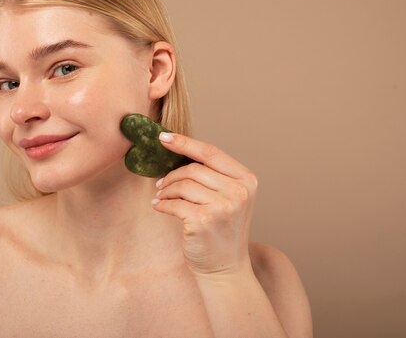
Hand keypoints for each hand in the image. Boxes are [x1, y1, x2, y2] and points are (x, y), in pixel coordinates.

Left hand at [152, 132, 257, 277]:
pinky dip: (162, 204)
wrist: (225, 268)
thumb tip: (177, 150)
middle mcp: (239, 192)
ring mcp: (222, 207)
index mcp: (247, 180)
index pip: (211, 153)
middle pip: (194, 168)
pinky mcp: (203, 221)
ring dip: (166, 190)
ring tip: (162, 197)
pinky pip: (173, 203)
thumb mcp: (228, 198)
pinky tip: (159, 207)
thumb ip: (212, 175)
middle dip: (173, 175)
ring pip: (183, 185)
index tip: (164, 137)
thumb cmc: (221, 230)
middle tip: (161, 184)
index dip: (185, 143)